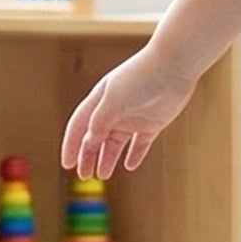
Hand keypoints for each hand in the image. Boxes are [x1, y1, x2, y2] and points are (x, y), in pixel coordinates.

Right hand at [63, 48, 195, 179]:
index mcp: (100, 101)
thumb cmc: (141, 77)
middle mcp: (114, 110)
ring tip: (102, 175)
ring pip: (115, 143)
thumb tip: (89, 140)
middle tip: (83, 175)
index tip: (67, 164)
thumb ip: (100, 120)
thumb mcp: (114, 99)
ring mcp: (133, 117)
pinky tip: (129, 166)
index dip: (72, 145)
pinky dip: (134, 155)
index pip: (80, 126)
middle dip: (87, 156)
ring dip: (107, 158)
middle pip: (96, 138)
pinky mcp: (153, 123)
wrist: (173, 66)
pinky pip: (140, 144)